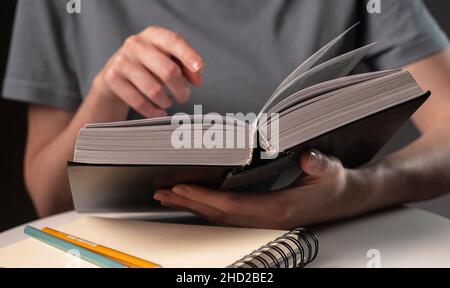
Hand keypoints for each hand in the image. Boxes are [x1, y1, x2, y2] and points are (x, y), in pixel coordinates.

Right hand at [93, 26, 203, 117]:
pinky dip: (154, 111)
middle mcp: (136, 44)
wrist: (115, 71)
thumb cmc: (149, 64)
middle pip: (168, 70)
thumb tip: (197, 80)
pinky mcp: (113, 78)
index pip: (174, 41)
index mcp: (153, 35)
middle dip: (181, 89)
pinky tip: (160, 112)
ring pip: (155, 90)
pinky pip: (139, 102)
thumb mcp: (168, 57)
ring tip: (169, 101)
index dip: (188, 55)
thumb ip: (186, 66)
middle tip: (184, 96)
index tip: (199, 67)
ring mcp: (123, 61)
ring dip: (167, 101)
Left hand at [154, 149, 369, 228]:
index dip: (205, 197)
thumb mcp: (330, 170)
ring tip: (168, 198)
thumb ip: (318, 164)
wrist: (345, 200)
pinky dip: (207, 208)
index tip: (181, 188)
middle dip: (189, 203)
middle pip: (219, 214)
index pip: (232, 205)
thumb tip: (306, 156)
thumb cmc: (335, 185)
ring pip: (220, 218)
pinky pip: (228, 215)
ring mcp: (262, 220)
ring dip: (193, 207)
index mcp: (278, 208)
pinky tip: (195, 201)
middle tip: (161, 192)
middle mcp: (265, 218)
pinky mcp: (262, 216)